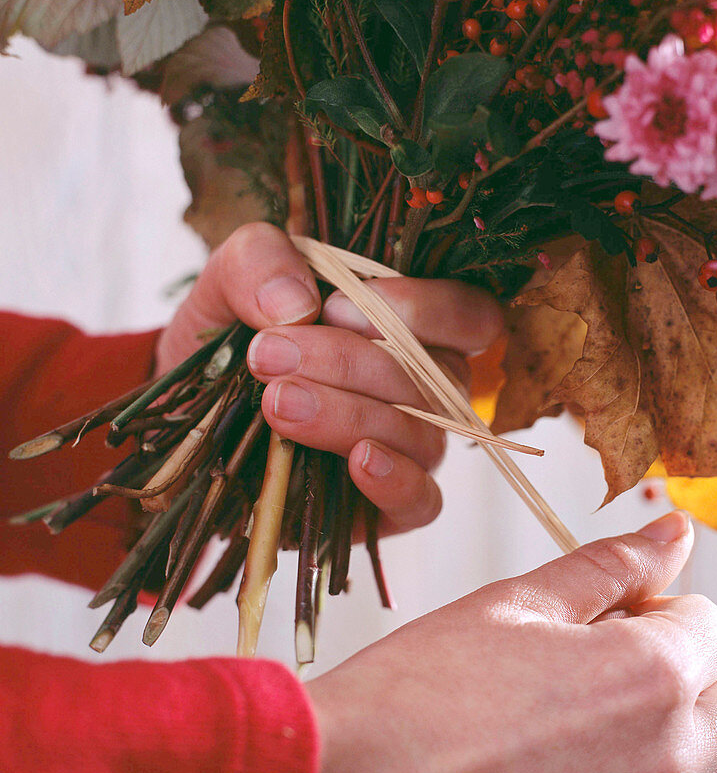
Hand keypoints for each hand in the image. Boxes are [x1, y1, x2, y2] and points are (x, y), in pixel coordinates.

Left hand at [155, 223, 503, 535]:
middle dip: (349, 362)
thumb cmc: (235, 342)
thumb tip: (297, 305)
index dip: (421, 308)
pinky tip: (356, 461)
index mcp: (415, 326)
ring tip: (277, 402)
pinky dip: (395, 480)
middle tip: (269, 354)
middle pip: (437, 376)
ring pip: (422, 433)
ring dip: (349, 414)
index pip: (469, 314)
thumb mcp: (228, 284)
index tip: (333, 308)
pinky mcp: (392, 508)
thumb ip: (258, 264)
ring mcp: (416, 449)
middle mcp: (430, 387)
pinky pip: (422, 499)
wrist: (190, 423)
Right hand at [279, 511, 716, 772]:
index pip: (712, 624)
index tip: (600, 620)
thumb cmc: (418, 689)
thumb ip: (611, 566)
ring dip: (691, 742)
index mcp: (654, 673)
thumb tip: (675, 531)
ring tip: (604, 728)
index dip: (654, 610)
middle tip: (607, 668)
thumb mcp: (516, 603)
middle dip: (692, 672)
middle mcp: (671, 758)